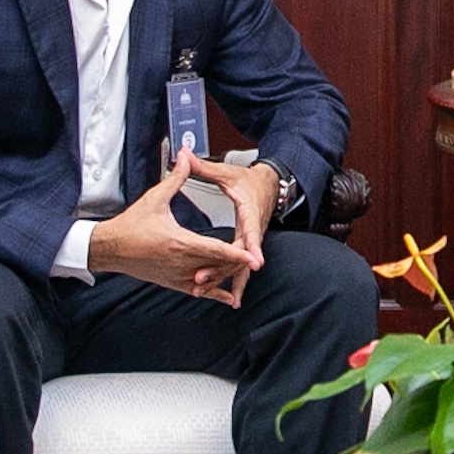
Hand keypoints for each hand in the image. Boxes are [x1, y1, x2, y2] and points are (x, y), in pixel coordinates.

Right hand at [87, 152, 261, 306]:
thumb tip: (185, 156)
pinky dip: (215, 293)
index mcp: (178, 242)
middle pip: (217, 266)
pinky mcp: (172, 283)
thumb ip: (176, 178)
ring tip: (243, 270)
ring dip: (227, 275)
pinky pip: (199, 291)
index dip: (237, 254)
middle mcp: (179, 263)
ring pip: (210, 280)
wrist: (110, 248)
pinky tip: (229, 296)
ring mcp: (176, 275)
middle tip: (254, 259)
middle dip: (237, 264)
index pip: (215, 250)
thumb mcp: (155, 198)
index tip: (253, 258)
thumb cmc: (131, 225)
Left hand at [185, 150, 280, 304]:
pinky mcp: (246, 247)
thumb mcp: (227, 172)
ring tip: (202, 289)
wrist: (269, 186)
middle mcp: (252, 229)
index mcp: (249, 211)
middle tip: (201, 277)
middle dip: (221, 268)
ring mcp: (250, 240)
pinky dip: (234, 282)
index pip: (251, 232)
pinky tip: (230, 299)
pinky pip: (240, 267)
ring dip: (223, 278)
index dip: (252, 247)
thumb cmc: (250, 180)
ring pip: (239, 265)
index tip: (255, 261)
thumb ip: (204, 166)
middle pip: (239, 254)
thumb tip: (184, 155)